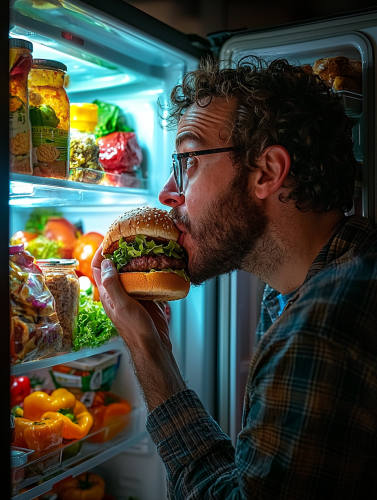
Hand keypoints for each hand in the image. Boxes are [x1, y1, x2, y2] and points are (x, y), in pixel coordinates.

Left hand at [92, 245, 185, 410]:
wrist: (154, 345)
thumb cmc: (135, 330)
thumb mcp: (121, 306)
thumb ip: (113, 285)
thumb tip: (107, 262)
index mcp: (108, 294)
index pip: (99, 268)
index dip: (101, 252)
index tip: (109, 239)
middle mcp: (119, 292)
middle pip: (116, 266)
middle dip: (121, 251)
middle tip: (130, 237)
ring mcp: (133, 294)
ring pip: (132, 271)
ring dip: (137, 258)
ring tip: (145, 245)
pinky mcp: (147, 296)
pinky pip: (146, 278)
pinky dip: (150, 269)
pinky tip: (158, 261)